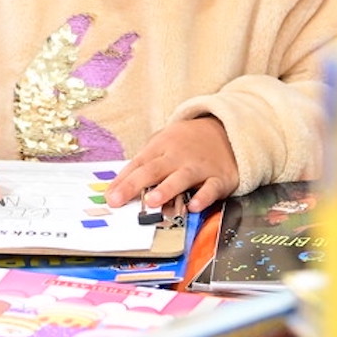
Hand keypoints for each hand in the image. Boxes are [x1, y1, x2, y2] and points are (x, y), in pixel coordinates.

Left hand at [105, 116, 238, 212]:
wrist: (227, 130)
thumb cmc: (186, 144)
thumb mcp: (163, 145)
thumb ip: (144, 166)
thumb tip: (118, 189)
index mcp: (160, 148)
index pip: (137, 165)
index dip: (122, 181)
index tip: (108, 197)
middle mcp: (177, 157)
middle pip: (153, 170)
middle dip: (133, 185)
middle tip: (117, 200)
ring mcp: (198, 168)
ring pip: (181, 178)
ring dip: (166, 189)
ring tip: (151, 201)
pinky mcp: (218, 179)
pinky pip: (210, 189)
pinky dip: (203, 198)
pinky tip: (193, 206)